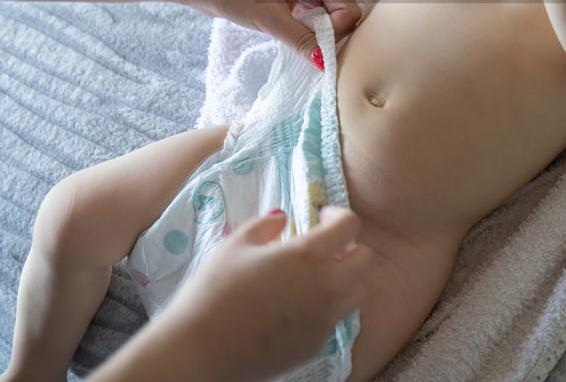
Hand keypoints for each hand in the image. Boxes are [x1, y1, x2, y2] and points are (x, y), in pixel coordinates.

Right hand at [129, 208, 372, 381]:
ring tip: (314, 278)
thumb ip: (266, 225)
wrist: (200, 350)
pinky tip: (296, 307)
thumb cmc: (213, 291)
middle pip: (366, 259)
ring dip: (344, 279)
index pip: (351, 225)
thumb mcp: (235, 245)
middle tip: (323, 248)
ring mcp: (325, 321)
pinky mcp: (315, 345)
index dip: (339, 216)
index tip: (321, 218)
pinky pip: (335, 320)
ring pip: (358, 293)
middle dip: (349, 247)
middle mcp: (327, 288)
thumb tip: (283, 220)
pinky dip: (326, 308)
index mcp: (310, 256)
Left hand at [185, 0, 360, 65]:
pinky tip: (293, 41)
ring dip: (317, 37)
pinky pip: (314, 21)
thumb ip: (301, 40)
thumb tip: (325, 65)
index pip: (348, 9)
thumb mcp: (269, 19)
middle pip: (342, 15)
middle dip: (327, 36)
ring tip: (297, 45)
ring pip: (328, 20)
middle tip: (305, 49)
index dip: (335, 33)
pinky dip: (307, 34)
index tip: (313, 50)